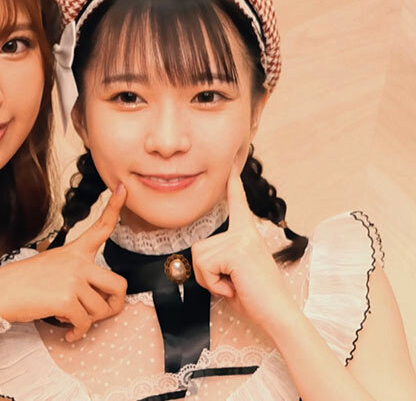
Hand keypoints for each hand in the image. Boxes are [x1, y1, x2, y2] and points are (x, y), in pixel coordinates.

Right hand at [0, 184, 128, 341]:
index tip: (123, 189)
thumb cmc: (23, 283)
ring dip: (88, 322)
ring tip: (71, 319)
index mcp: (74, 251)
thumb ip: (76, 275)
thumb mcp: (51, 267)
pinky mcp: (67, 299)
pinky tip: (68, 333)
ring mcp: (73, 279)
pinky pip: (85, 323)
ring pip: (101, 310)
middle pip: (119, 285)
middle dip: (114, 306)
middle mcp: (78, 262)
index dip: (115, 207)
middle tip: (100, 313)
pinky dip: (77, 333)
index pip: (100, 227)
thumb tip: (96, 301)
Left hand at [190, 157, 298, 331]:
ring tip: (234, 285)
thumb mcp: (233, 274)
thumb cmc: (256, 299)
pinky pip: (204, 267)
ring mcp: (241, 239)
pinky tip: (234, 287)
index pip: (237, 204)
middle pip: (199, 247)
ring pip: (199, 257)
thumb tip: (199, 256)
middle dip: (206, 273)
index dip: (233, 184)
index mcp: (247, 234)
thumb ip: (220, 260)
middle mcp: (245, 232)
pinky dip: (213, 284)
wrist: (277, 315)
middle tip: (231, 284)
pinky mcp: (236, 250)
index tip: (233, 161)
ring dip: (210, 279)